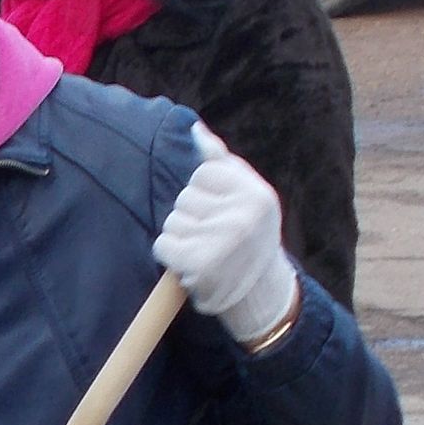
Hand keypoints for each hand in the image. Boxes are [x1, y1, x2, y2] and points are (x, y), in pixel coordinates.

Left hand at [155, 126, 300, 343]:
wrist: (260, 294)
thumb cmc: (249, 237)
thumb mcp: (248, 196)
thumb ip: (221, 162)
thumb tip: (194, 130)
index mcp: (256, 193)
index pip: (202, 173)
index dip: (203, 194)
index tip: (220, 214)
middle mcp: (243, 215)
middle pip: (185, 197)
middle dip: (191, 216)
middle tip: (214, 237)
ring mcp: (222, 240)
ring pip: (172, 220)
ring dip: (180, 237)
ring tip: (205, 250)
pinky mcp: (200, 264)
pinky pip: (163, 243)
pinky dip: (170, 254)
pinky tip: (191, 263)